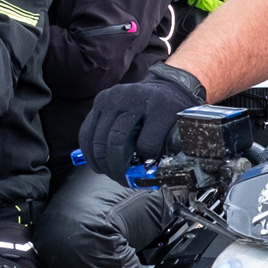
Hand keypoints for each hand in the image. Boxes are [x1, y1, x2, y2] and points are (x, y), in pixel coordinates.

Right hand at [79, 63, 207, 183]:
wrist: (163, 88)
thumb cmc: (171, 113)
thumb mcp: (180, 126)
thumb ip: (173, 146)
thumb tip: (158, 175)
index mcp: (159, 106)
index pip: (148, 143)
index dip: (146, 163)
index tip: (147, 171)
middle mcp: (133, 98)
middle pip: (116, 140)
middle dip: (117, 167)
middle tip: (122, 180)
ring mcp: (113, 98)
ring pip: (98, 138)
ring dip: (102, 162)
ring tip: (110, 174)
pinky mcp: (99, 101)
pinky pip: (87, 131)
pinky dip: (89, 152)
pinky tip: (97, 165)